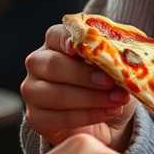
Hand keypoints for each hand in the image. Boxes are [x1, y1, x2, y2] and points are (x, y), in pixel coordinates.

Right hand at [21, 24, 134, 150]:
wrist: (108, 115)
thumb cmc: (108, 82)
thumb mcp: (113, 64)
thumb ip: (113, 54)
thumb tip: (120, 56)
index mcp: (55, 41)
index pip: (56, 35)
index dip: (67, 40)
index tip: (79, 47)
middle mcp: (38, 63)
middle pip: (54, 65)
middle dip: (84, 75)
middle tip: (110, 82)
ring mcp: (33, 90)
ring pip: (56, 94)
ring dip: (90, 98)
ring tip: (117, 100)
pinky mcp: (36, 117)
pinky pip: (58, 118)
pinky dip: (87, 116)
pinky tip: (108, 112)